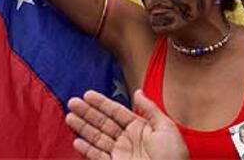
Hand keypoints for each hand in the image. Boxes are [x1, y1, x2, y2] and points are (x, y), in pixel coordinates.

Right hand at [66, 89, 188, 159]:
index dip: (102, 103)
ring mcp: (120, 154)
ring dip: (83, 128)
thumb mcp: (166, 128)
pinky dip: (87, 150)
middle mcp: (127, 139)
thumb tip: (137, 91)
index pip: (116, 111)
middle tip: (72, 102)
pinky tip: (76, 141)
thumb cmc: (174, 157)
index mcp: (139, 128)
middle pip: (103, 123)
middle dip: (87, 113)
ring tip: (69, 117)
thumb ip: (150, 109)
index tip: (88, 94)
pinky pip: (98, 157)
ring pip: (97, 138)